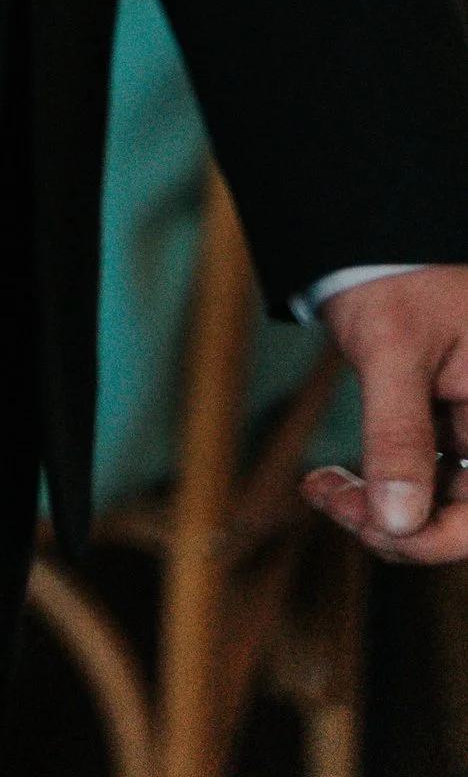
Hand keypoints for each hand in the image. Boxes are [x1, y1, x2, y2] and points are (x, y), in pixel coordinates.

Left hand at [304, 268, 467, 558]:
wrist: (374, 239)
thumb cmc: (394, 273)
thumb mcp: (392, 348)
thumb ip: (398, 433)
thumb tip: (397, 522)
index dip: (437, 537)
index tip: (374, 528)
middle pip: (464, 516)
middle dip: (396, 524)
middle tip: (334, 503)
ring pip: (436, 503)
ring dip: (378, 508)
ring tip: (322, 487)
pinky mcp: (447, 430)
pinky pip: (418, 479)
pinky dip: (374, 485)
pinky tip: (327, 480)